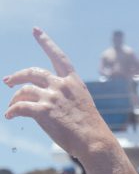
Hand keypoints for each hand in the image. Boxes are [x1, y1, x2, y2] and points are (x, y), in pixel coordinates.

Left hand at [4, 28, 113, 161]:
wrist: (95, 143)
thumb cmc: (92, 131)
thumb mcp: (83, 107)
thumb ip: (65, 99)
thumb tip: (46, 103)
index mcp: (74, 83)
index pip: (59, 57)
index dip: (46, 42)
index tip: (36, 30)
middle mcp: (62, 86)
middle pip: (33, 73)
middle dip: (18, 76)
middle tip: (8, 81)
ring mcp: (52, 97)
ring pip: (24, 91)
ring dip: (15, 98)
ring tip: (12, 106)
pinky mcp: (43, 111)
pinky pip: (20, 107)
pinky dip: (12, 111)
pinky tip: (9, 116)